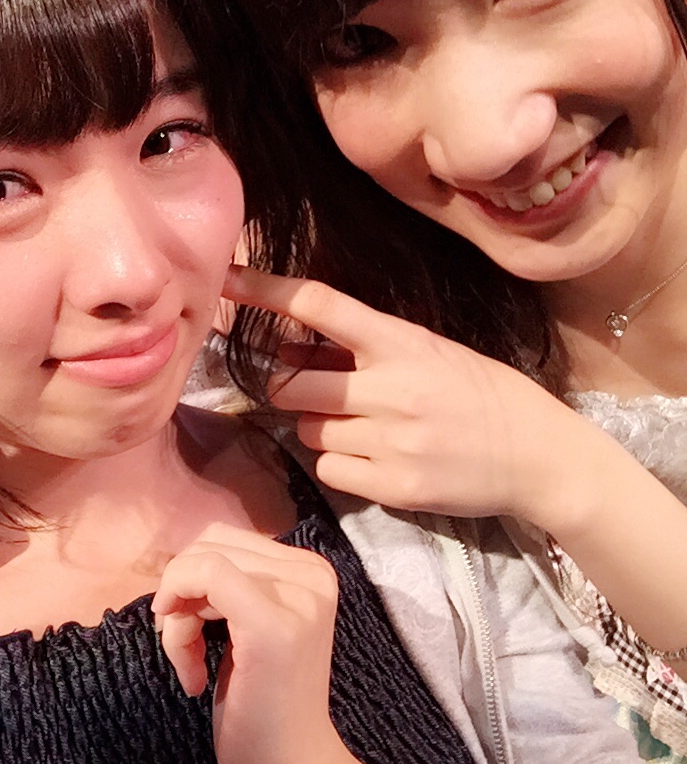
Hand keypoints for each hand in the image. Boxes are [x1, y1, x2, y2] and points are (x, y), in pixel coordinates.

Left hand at [152, 522, 346, 763]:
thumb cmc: (262, 709)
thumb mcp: (246, 628)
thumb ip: (230, 584)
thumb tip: (182, 558)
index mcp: (312, 571)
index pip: (224, 539)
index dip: (189, 580)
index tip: (189, 635)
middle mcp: (313, 575)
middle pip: (209, 545)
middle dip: (180, 595)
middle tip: (187, 652)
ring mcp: (298, 599)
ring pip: (201, 562)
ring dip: (178, 617)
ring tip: (192, 668)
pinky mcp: (273, 625)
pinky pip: (205, 576)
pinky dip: (179, 624)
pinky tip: (191, 676)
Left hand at [223, 264, 581, 523]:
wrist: (539, 456)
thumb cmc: (480, 394)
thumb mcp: (428, 353)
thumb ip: (362, 351)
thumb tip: (288, 349)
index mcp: (403, 342)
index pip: (321, 305)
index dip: (266, 290)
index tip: (224, 276)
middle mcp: (393, 388)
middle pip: (290, 386)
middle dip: (292, 390)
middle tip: (323, 393)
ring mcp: (392, 441)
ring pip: (308, 432)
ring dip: (322, 429)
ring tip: (369, 429)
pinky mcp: (393, 487)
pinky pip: (329, 471)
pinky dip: (341, 465)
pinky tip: (379, 459)